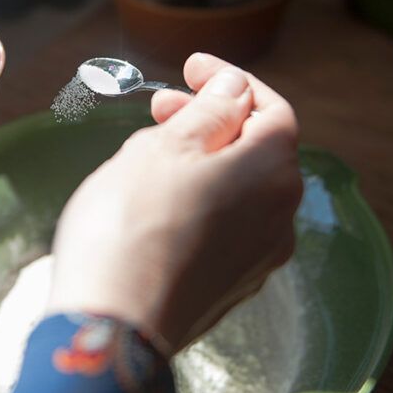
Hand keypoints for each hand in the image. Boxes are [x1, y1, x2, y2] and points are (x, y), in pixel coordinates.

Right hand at [47, 52, 301, 353]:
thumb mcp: (168, 145)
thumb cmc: (133, 223)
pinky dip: (200, 200)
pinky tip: (156, 203)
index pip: (271, 108)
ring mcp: (258, 257)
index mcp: (273, 172)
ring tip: (146, 156)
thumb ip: (211, 111)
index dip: (232, 80)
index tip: (192, 67)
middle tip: (159, 110)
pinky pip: (225, 226)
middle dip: (210, 120)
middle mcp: (279, 216)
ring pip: (238, 188)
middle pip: (256, 148)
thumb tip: (235, 88)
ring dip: (200, 160)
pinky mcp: (231, 286)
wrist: (113, 325)